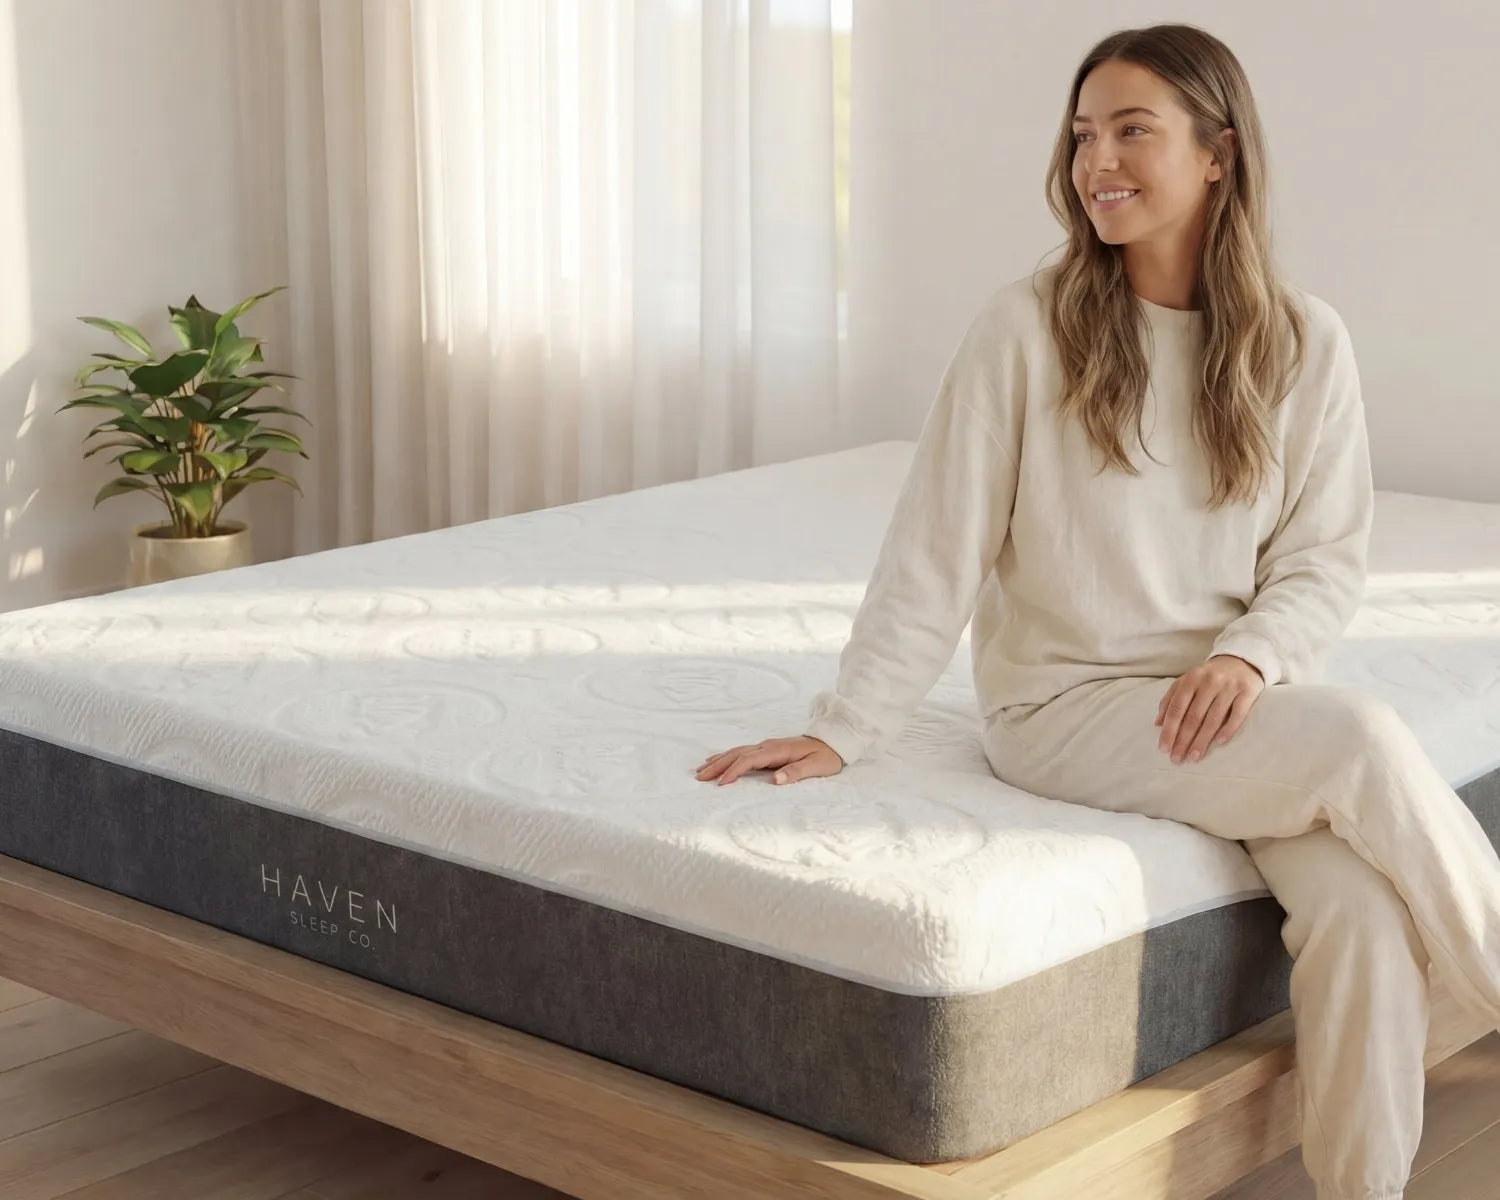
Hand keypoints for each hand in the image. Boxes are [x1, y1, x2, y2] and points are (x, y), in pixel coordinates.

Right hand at [694, 736, 842, 786]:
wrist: (832, 741)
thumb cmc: (825, 757)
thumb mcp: (816, 767)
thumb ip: (796, 772)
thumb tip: (775, 779)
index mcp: (778, 750)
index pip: (750, 760)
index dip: (734, 771)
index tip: (721, 783)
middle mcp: (768, 746)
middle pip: (737, 754)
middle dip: (718, 766)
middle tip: (699, 778)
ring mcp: (766, 746)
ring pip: (736, 752)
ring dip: (718, 761)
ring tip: (701, 770)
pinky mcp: (766, 749)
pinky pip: (741, 751)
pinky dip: (726, 756)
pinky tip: (716, 759)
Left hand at [1155, 654, 1264, 763]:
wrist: (1242, 660)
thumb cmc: (1209, 676)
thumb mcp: (1187, 681)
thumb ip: (1170, 699)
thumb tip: (1157, 723)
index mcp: (1191, 679)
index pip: (1176, 708)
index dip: (1169, 729)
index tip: (1164, 748)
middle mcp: (1209, 682)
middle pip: (1193, 716)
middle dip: (1183, 740)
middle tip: (1177, 759)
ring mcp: (1229, 686)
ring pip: (1213, 718)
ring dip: (1202, 740)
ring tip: (1194, 757)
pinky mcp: (1248, 691)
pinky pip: (1238, 713)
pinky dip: (1228, 728)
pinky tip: (1220, 742)